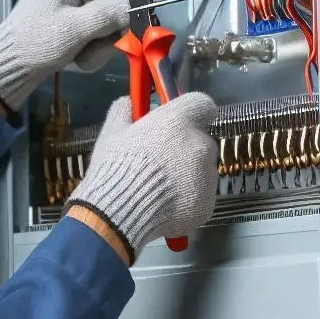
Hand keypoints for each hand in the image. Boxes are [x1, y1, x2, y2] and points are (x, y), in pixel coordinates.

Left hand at [0, 0, 128, 111]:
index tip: (135, 34)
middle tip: (93, 52)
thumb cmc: (36, 43)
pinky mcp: (70, 22)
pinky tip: (76, 59)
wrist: (7, 68)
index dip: (129, 11)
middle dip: (108, 35)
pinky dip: (89, 50)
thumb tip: (141, 8)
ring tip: (80, 58)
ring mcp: (72, 3)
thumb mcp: (75, 29)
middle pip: (115, 7)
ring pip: (107, 25)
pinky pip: (94, 34)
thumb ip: (110, 15)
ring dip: (99, 47)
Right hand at [64, 93, 218, 261]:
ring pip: (203, 169)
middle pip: (202, 139)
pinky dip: (189, 198)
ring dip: (189, 174)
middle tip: (160, 162)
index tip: (179, 122)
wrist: (118, 215)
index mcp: (178, 122)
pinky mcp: (208, 204)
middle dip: (186, 148)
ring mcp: (207, 176)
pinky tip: (164, 205)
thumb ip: (125, 111)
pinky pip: (202, 195)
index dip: (192, 112)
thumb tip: (131, 103)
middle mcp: (199, 145)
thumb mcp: (111, 132)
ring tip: (159, 189)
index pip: (202, 104)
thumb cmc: (114, 169)